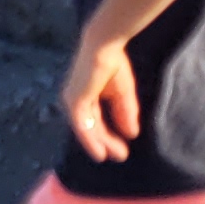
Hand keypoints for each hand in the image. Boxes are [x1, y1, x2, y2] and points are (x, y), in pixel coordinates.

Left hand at [61, 38, 138, 162]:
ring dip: (100, 144)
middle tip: (120, 156)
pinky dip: (90, 140)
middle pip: (91, 127)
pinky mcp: (74, 101)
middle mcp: (76, 100)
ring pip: (86, 129)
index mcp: (85, 97)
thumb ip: (125, 113)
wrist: (105, 46)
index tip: (123, 150)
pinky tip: (100, 153)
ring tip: (113, 157)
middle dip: (105, 142)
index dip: (108, 136)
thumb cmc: (113, 63)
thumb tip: (132, 134)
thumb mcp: (122, 94)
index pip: (95, 121)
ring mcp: (73, 101)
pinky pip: (82, 126)